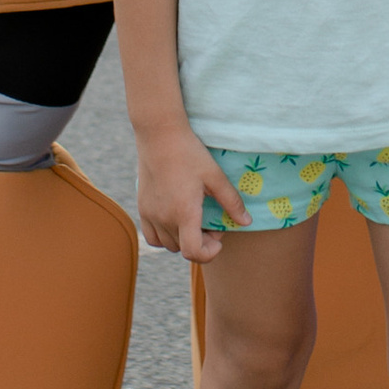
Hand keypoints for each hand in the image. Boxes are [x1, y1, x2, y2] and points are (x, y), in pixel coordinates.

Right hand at [135, 126, 248, 260]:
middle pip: (183, 249)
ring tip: (194, 218)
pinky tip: (175, 218)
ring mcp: (150, 214)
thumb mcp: (215, 176)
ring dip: (183, 239)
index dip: (209, 253)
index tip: (218, 237)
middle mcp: (164, 218)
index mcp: (184, 212)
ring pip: (168, 245)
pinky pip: (151, 236)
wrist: (159, 135)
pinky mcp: (142, 208)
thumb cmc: (190, 153)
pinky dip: (165, 235)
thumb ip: (231, 202)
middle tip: (210, 220)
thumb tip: (246, 222)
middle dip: (200, 241)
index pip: (193, 253)